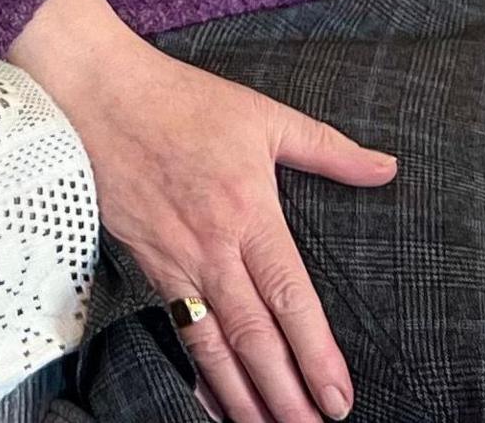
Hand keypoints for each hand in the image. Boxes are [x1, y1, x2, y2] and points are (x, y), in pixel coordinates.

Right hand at [10, 0, 393, 422]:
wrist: (98, 93)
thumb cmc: (181, 101)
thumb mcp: (264, 116)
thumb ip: (329, 150)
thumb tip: (386, 168)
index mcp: (249, 214)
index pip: (289, 299)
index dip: (315, 353)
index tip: (338, 397)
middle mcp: (212, 249)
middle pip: (253, 338)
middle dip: (284, 395)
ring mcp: (174, 262)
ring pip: (213, 346)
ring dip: (243, 397)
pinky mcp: (145, 264)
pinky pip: (176, 330)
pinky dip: (197, 373)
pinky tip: (213, 402)